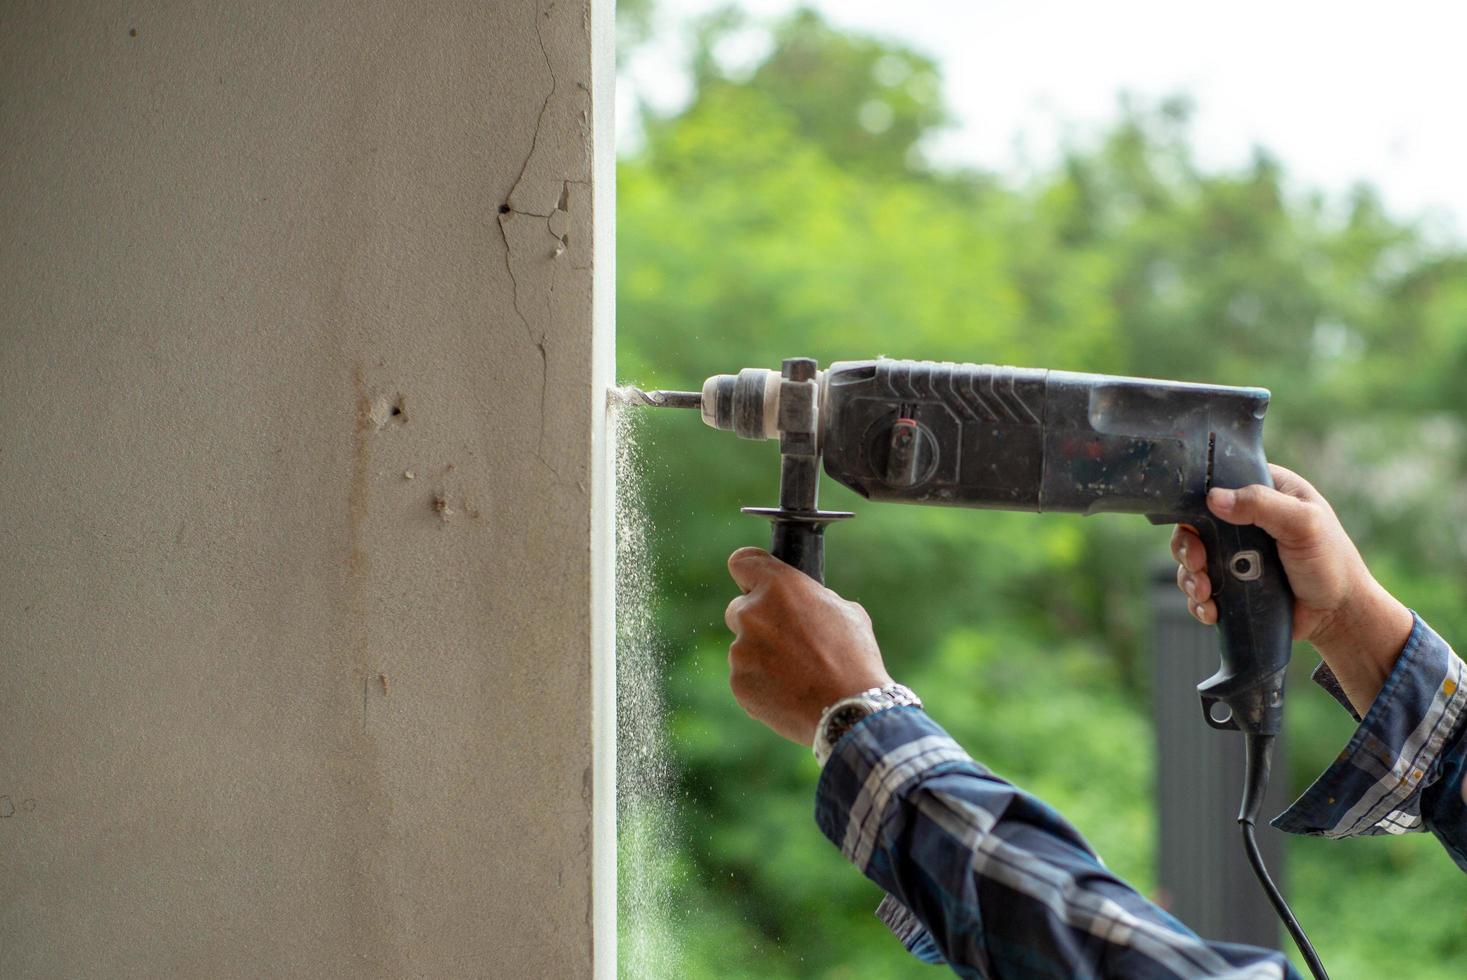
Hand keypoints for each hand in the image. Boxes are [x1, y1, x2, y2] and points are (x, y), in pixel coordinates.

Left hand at [724, 547, 891, 744]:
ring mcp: (741, 650)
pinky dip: (761, 683)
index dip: (750, 573)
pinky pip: (745, 676)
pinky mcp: (738, 682)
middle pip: (739, 609)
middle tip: (788, 640)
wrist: (850, 710)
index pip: (742, 562)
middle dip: (758, 621)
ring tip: (797, 674)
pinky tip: (789, 692)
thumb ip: (811, 599)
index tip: (755, 582)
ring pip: (743, 646)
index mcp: (779, 586)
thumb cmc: (853, 658)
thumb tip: (801, 602)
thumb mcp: (845, 611)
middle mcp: (752, 613)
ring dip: (761, 655)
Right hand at [1170, 463, 1413, 713]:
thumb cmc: (1331, 563)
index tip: (1195, 526)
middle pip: (1194, 525)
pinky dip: (1198, 601)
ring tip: (1204, 593)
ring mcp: (1235, 554)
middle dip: (1187, 548)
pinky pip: (1200, 588)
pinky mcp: (1231, 584)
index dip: (1197, 503)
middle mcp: (1244, 520)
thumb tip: (1214, 498)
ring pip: (1191, 559)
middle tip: (1198, 564)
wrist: (1338, 616)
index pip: (1217, 484)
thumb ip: (1262, 505)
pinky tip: (1210, 610)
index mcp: (1264, 492)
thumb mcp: (1304, 524)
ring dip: (1190, 578)